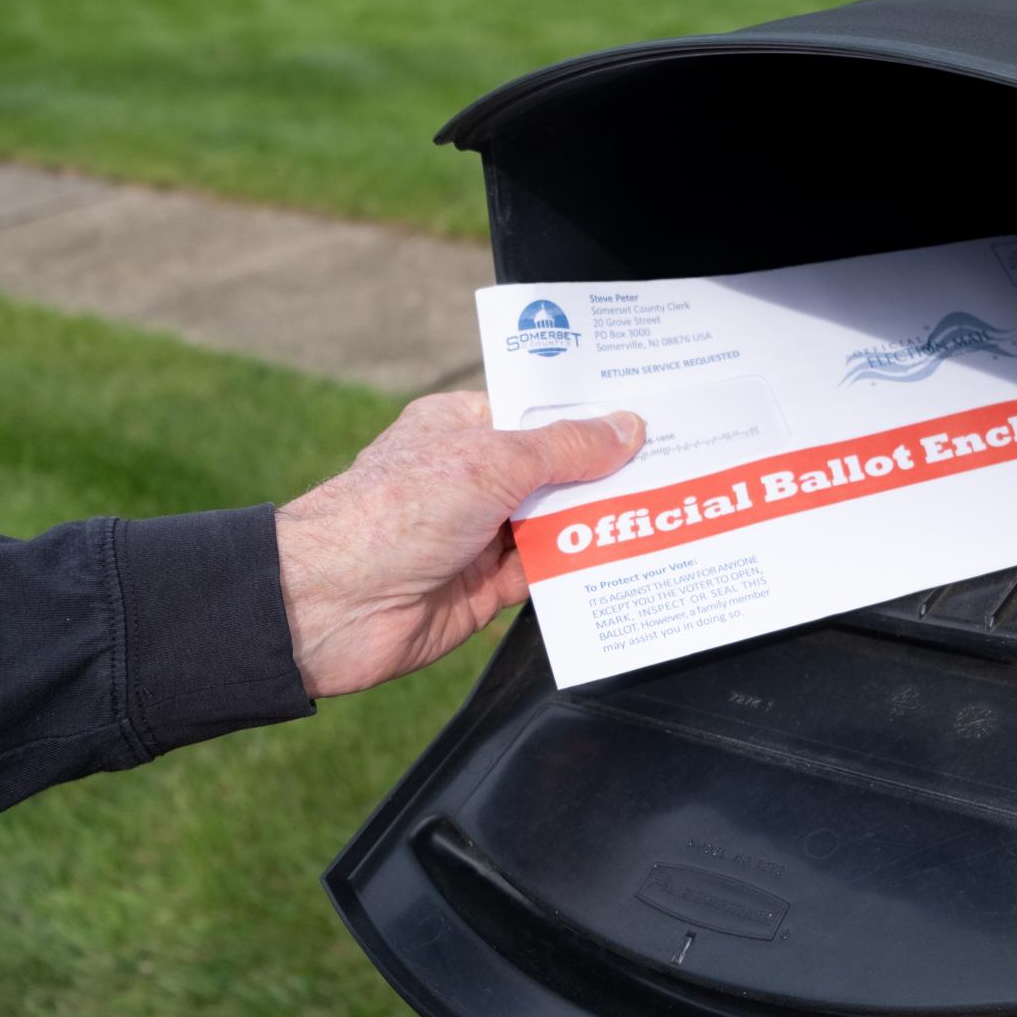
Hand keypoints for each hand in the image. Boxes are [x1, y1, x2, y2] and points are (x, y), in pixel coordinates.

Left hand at [273, 391, 643, 697]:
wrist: (332, 606)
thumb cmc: (395, 514)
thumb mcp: (491, 461)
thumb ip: (564, 448)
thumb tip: (626, 428)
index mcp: (464, 428)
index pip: (539, 412)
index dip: (592, 413)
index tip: (652, 410)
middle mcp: (474, 478)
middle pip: (558, 470)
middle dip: (610, 470)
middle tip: (684, 460)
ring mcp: (481, 534)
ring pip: (559, 524)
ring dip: (603, 522)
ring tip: (673, 508)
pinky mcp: (487, 589)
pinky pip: (549, 575)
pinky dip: (584, 570)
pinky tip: (632, 559)